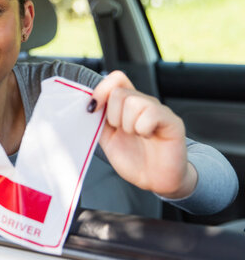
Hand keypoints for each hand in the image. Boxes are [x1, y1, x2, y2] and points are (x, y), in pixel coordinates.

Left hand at [90, 71, 196, 197]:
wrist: (155, 180)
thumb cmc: (134, 159)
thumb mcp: (108, 139)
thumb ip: (99, 121)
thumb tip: (87, 105)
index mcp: (127, 105)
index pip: (116, 79)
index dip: (101, 90)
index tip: (93, 110)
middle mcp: (144, 103)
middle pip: (119, 92)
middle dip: (113, 116)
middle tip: (123, 132)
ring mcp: (159, 110)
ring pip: (133, 102)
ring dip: (128, 124)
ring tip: (136, 135)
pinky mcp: (172, 121)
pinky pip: (151, 114)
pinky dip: (143, 129)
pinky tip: (148, 137)